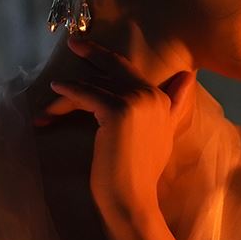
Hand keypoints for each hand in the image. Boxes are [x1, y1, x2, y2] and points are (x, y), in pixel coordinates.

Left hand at [48, 32, 195, 216]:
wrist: (133, 197)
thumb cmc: (141, 172)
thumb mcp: (164, 133)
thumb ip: (174, 104)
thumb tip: (189, 75)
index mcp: (162, 99)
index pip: (130, 72)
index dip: (108, 60)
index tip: (89, 49)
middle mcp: (152, 95)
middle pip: (115, 68)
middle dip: (93, 53)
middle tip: (74, 42)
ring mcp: (136, 101)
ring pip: (95, 86)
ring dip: (69, 92)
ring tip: (51, 93)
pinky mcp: (116, 111)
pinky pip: (86, 94)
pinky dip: (68, 92)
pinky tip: (56, 90)